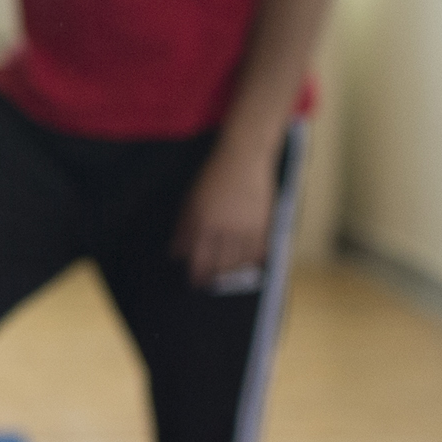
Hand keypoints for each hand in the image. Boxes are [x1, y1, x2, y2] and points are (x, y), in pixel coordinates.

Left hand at [171, 145, 277, 286]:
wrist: (244, 158)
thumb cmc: (213, 177)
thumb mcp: (191, 201)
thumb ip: (184, 229)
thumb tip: (175, 253)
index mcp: (205, 224)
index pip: (200, 259)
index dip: (197, 275)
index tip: (194, 283)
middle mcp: (226, 229)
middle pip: (221, 265)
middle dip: (214, 277)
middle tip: (210, 283)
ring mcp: (248, 228)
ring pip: (241, 262)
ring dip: (233, 272)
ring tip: (227, 275)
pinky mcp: (265, 224)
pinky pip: (260, 251)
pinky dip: (254, 261)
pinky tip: (250, 264)